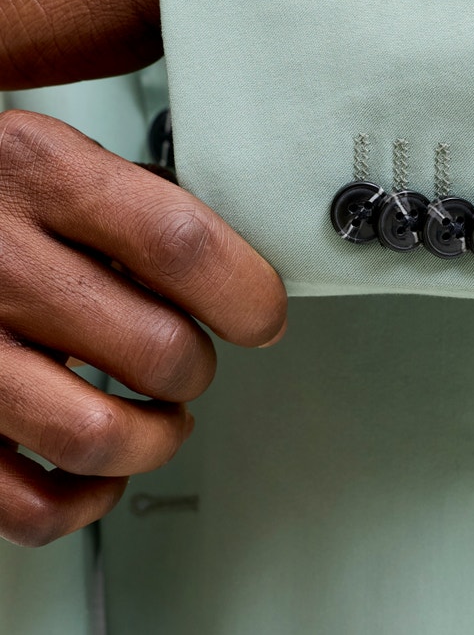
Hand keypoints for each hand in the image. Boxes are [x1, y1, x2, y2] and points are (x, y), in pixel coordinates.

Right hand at [0, 111, 286, 546]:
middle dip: (199, 368)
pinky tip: (100, 466)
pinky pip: (28, 502)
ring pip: (97, 436)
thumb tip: (232, 261)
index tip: (261, 314)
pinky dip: (85, 499)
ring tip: (159, 413)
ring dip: (155, 437)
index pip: (180, 246)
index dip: (245, 293)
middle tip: (193, 357)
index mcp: (43, 173)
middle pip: (155, 348)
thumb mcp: (57, 155)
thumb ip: (136, 197)